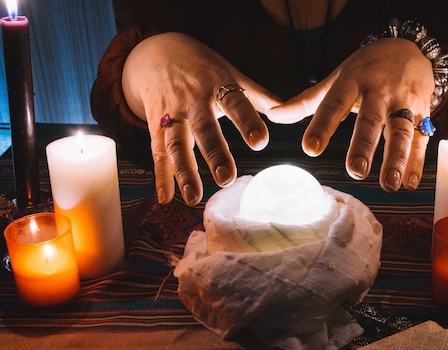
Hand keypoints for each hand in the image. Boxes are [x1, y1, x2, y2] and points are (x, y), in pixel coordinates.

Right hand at [122, 32, 281, 204]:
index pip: (235, 104)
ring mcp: (172, 114)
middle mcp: (193, 101)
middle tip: (226, 179)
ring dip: (184, 172)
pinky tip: (166, 198)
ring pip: (177, 144)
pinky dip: (162, 177)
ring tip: (194, 197)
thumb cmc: (203, 68)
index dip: (247, 122)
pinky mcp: (156, 127)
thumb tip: (291, 112)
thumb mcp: (231, 75)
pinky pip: (158, 153)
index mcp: (217, 85)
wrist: (156, 53)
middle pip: (204, 128)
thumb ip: (259, 97)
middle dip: (215, 154)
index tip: (261, 142)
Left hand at [267, 38, 433, 191]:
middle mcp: (380, 91)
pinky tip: (410, 183)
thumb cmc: (365, 68)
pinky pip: (421, 139)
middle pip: (371, 119)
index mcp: (353, 81)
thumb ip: (307, 100)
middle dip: (364, 145)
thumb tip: (273, 114)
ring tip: (389, 185)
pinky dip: (417, 162)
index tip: (309, 149)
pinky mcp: (424, 112)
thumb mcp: (337, 79)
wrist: (409, 47)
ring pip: (402, 131)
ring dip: (397, 159)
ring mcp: (405, 101)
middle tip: (355, 171)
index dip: (322, 126)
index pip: (334, 104)